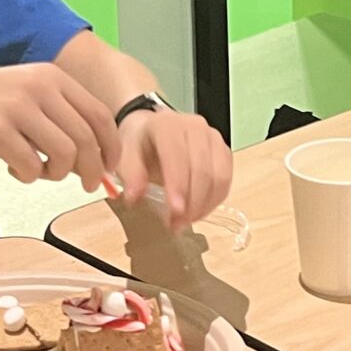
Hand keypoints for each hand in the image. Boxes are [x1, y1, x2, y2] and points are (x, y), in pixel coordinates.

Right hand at [0, 64, 120, 188]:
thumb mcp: (18, 96)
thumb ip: (53, 117)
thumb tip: (90, 156)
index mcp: (49, 76)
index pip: (98, 114)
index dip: (111, 147)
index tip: (110, 169)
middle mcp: (37, 86)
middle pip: (86, 138)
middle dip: (93, 169)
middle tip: (88, 186)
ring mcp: (16, 106)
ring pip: (65, 154)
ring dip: (58, 174)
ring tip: (38, 172)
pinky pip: (31, 166)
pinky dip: (28, 177)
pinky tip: (12, 170)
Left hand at [117, 109, 233, 228]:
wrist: (152, 131)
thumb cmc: (139, 144)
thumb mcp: (125, 156)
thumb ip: (131, 175)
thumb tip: (134, 198)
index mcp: (168, 125)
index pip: (178, 155)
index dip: (178, 185)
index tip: (175, 212)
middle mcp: (196, 127)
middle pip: (202, 169)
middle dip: (192, 202)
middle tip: (176, 225)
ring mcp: (214, 138)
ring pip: (219, 176)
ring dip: (204, 205)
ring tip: (185, 222)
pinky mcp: (224, 152)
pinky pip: (226, 180)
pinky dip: (214, 201)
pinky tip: (198, 213)